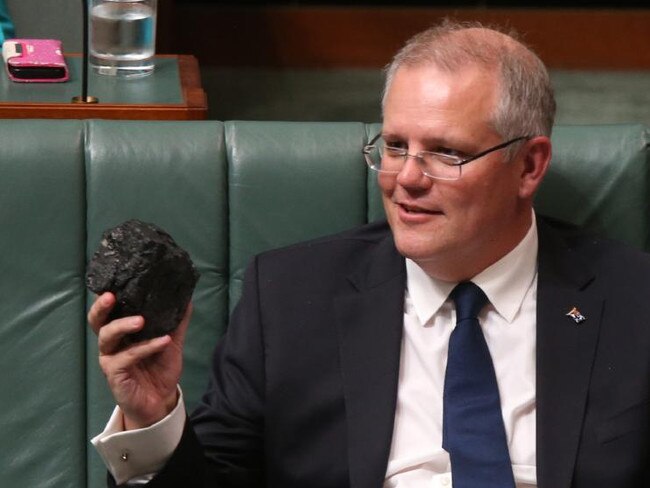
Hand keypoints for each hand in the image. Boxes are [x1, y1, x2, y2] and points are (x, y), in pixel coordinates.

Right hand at [88, 292, 191, 429]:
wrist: (161, 399)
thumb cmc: (159, 367)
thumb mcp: (172, 340)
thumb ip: (177, 320)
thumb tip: (187, 296)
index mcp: (121, 330)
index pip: (109, 309)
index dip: (107, 295)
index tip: (114, 280)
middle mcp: (111, 342)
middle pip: (97, 321)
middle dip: (101, 307)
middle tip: (111, 296)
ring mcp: (110, 358)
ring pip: (107, 337)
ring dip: (123, 325)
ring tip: (141, 320)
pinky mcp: (115, 374)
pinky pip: (127, 357)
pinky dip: (146, 347)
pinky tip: (163, 341)